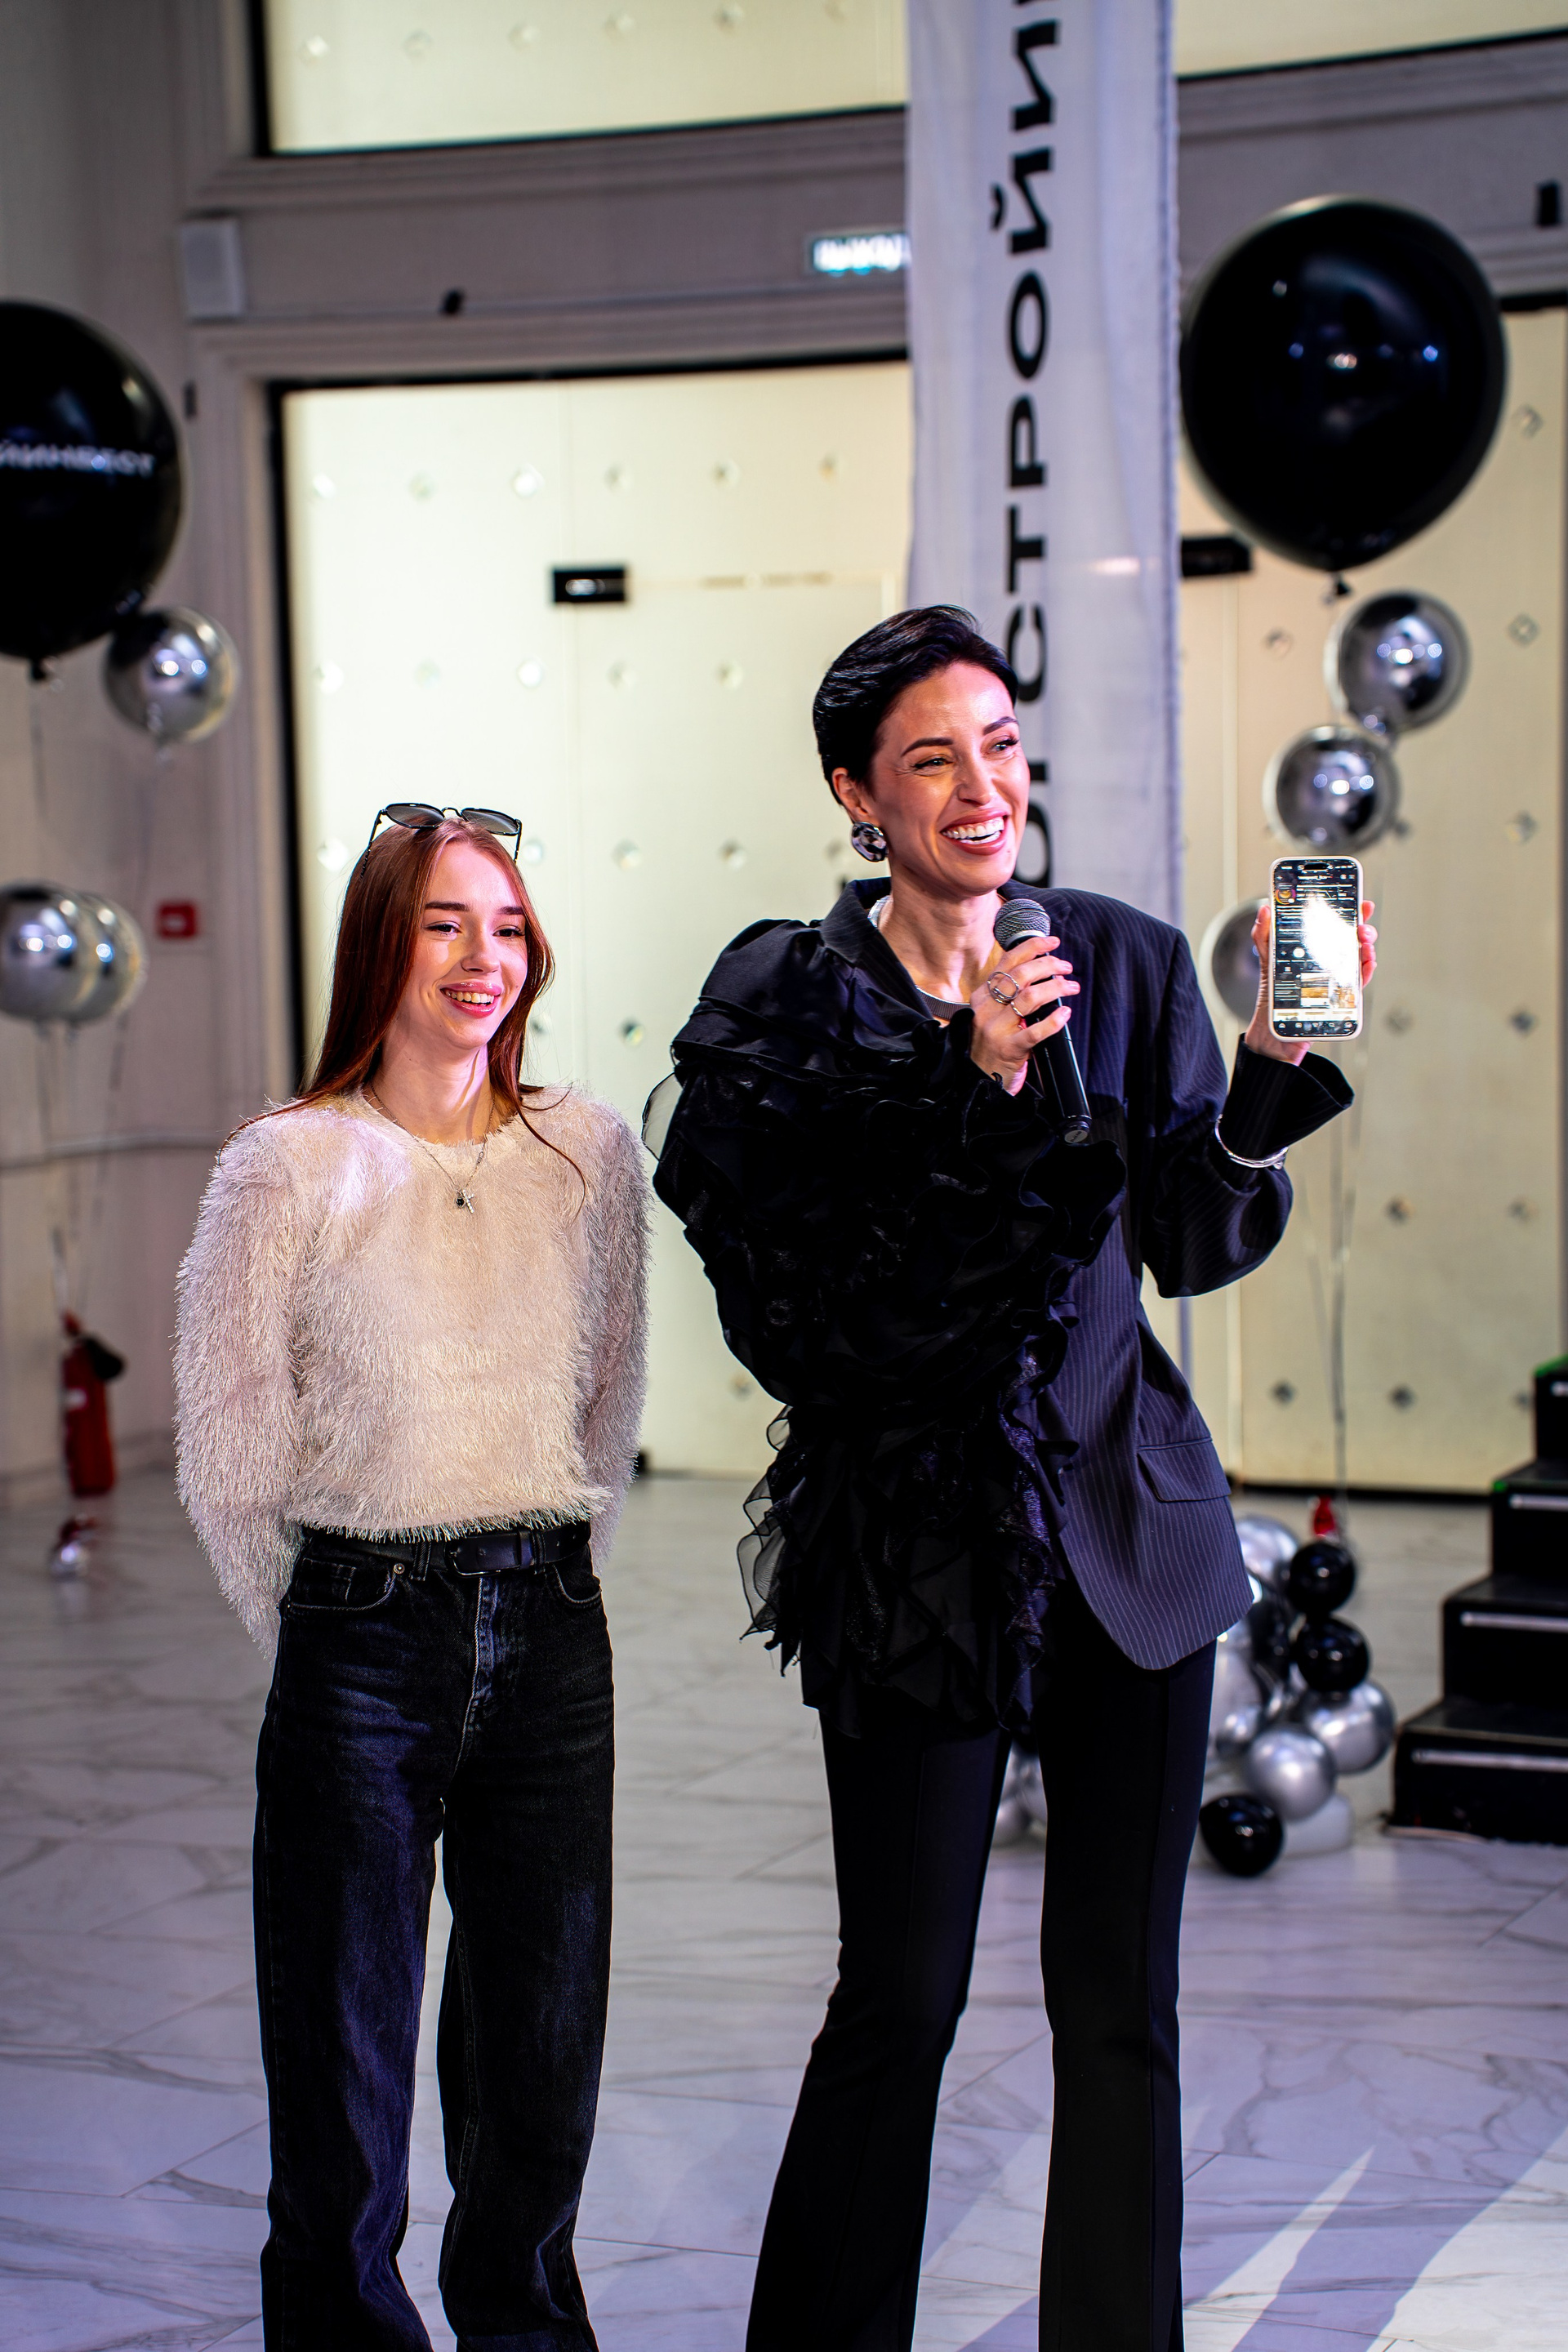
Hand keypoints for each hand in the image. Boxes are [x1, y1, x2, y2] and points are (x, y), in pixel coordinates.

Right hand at [969, 934, 1077, 1094]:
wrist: (979, 1081)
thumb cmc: (991, 1046)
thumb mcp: (992, 1015)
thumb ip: (1008, 995)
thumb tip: (1042, 973)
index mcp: (982, 997)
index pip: (1007, 963)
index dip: (1031, 947)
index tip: (1052, 942)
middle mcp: (987, 1010)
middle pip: (1020, 975)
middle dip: (1048, 965)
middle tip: (1066, 967)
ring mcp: (996, 1029)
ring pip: (1029, 998)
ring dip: (1056, 988)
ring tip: (1071, 987)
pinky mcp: (1009, 1049)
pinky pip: (1035, 1032)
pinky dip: (1054, 1021)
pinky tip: (1065, 1014)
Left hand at [1244, 899, 1377, 1065]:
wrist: (1274, 1030)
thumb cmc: (1274, 994)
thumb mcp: (1267, 959)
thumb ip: (1264, 935)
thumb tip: (1264, 911)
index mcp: (1315, 948)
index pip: (1336, 925)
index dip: (1351, 912)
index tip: (1361, 902)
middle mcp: (1330, 961)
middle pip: (1353, 940)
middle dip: (1363, 928)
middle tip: (1361, 925)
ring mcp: (1337, 978)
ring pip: (1360, 959)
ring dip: (1368, 948)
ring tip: (1364, 942)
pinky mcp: (1340, 997)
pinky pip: (1358, 983)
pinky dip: (1366, 972)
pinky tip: (1366, 964)